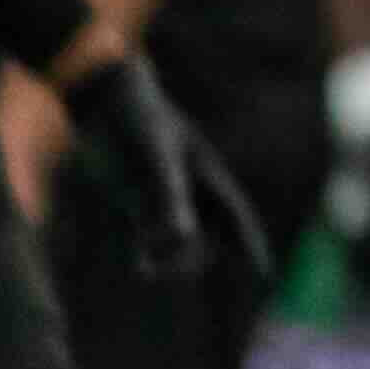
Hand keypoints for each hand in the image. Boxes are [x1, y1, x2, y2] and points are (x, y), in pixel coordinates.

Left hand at [63, 51, 260, 281]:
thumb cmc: (138, 118)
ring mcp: (164, 189)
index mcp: (207, 172)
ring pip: (181, 235)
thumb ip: (169, 195)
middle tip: (161, 273)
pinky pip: (151, 230)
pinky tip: (137, 261)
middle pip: (209, 233)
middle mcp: (191, 184)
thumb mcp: (154, 156)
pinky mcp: (137, 192)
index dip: (251, 244)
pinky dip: (148, 248)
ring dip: (168, 256)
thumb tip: (182, 237)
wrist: (105, 94)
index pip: (236, 216)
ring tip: (143, 270)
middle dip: (193, 259)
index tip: (264, 274)